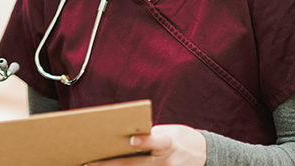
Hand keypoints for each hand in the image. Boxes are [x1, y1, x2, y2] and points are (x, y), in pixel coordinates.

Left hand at [86, 124, 205, 165]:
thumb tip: (123, 138)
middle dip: (111, 163)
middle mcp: (167, 162)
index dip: (145, 141)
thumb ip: (148, 136)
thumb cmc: (181, 139)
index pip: (158, 142)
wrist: (205, 155)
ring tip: (93, 165)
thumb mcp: (168, 132)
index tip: (132, 140)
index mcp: (170, 143)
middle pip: (135, 164)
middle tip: (89, 161)